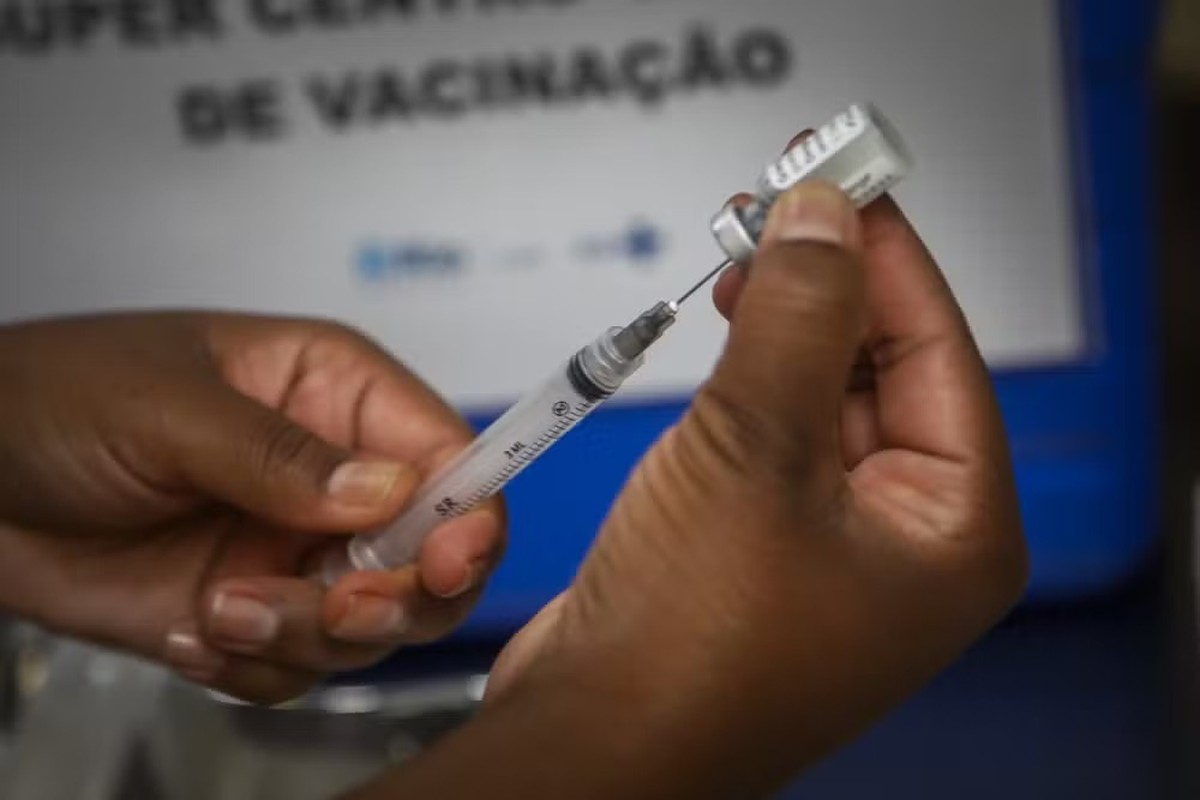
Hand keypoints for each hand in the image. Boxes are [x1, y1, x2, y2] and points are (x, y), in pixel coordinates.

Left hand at [0, 313, 504, 703]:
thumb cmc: (54, 400)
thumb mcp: (168, 409)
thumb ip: (279, 454)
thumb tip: (392, 495)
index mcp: (335, 395)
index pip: (445, 454)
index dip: (466, 514)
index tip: (444, 566)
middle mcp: (333, 478)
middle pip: (431, 556)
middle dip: (391, 596)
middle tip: (333, 607)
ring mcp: (292, 550)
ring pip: (368, 624)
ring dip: (305, 636)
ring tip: (218, 612)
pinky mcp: (248, 612)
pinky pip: (298, 668)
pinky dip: (255, 670)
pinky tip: (188, 631)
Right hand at [474, 180, 1025, 794]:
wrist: (596, 736)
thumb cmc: (691, 642)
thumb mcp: (759, 447)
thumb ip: (803, 317)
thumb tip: (826, 217)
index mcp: (955, 528)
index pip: (937, 348)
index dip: (884, 251)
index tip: (837, 174)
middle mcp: (910, 539)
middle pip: (887, 366)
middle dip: (833, 281)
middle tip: (779, 202)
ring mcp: (837, 544)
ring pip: (828, 395)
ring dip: (790, 322)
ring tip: (747, 253)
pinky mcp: (769, 543)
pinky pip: (781, 434)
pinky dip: (757, 375)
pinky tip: (734, 332)